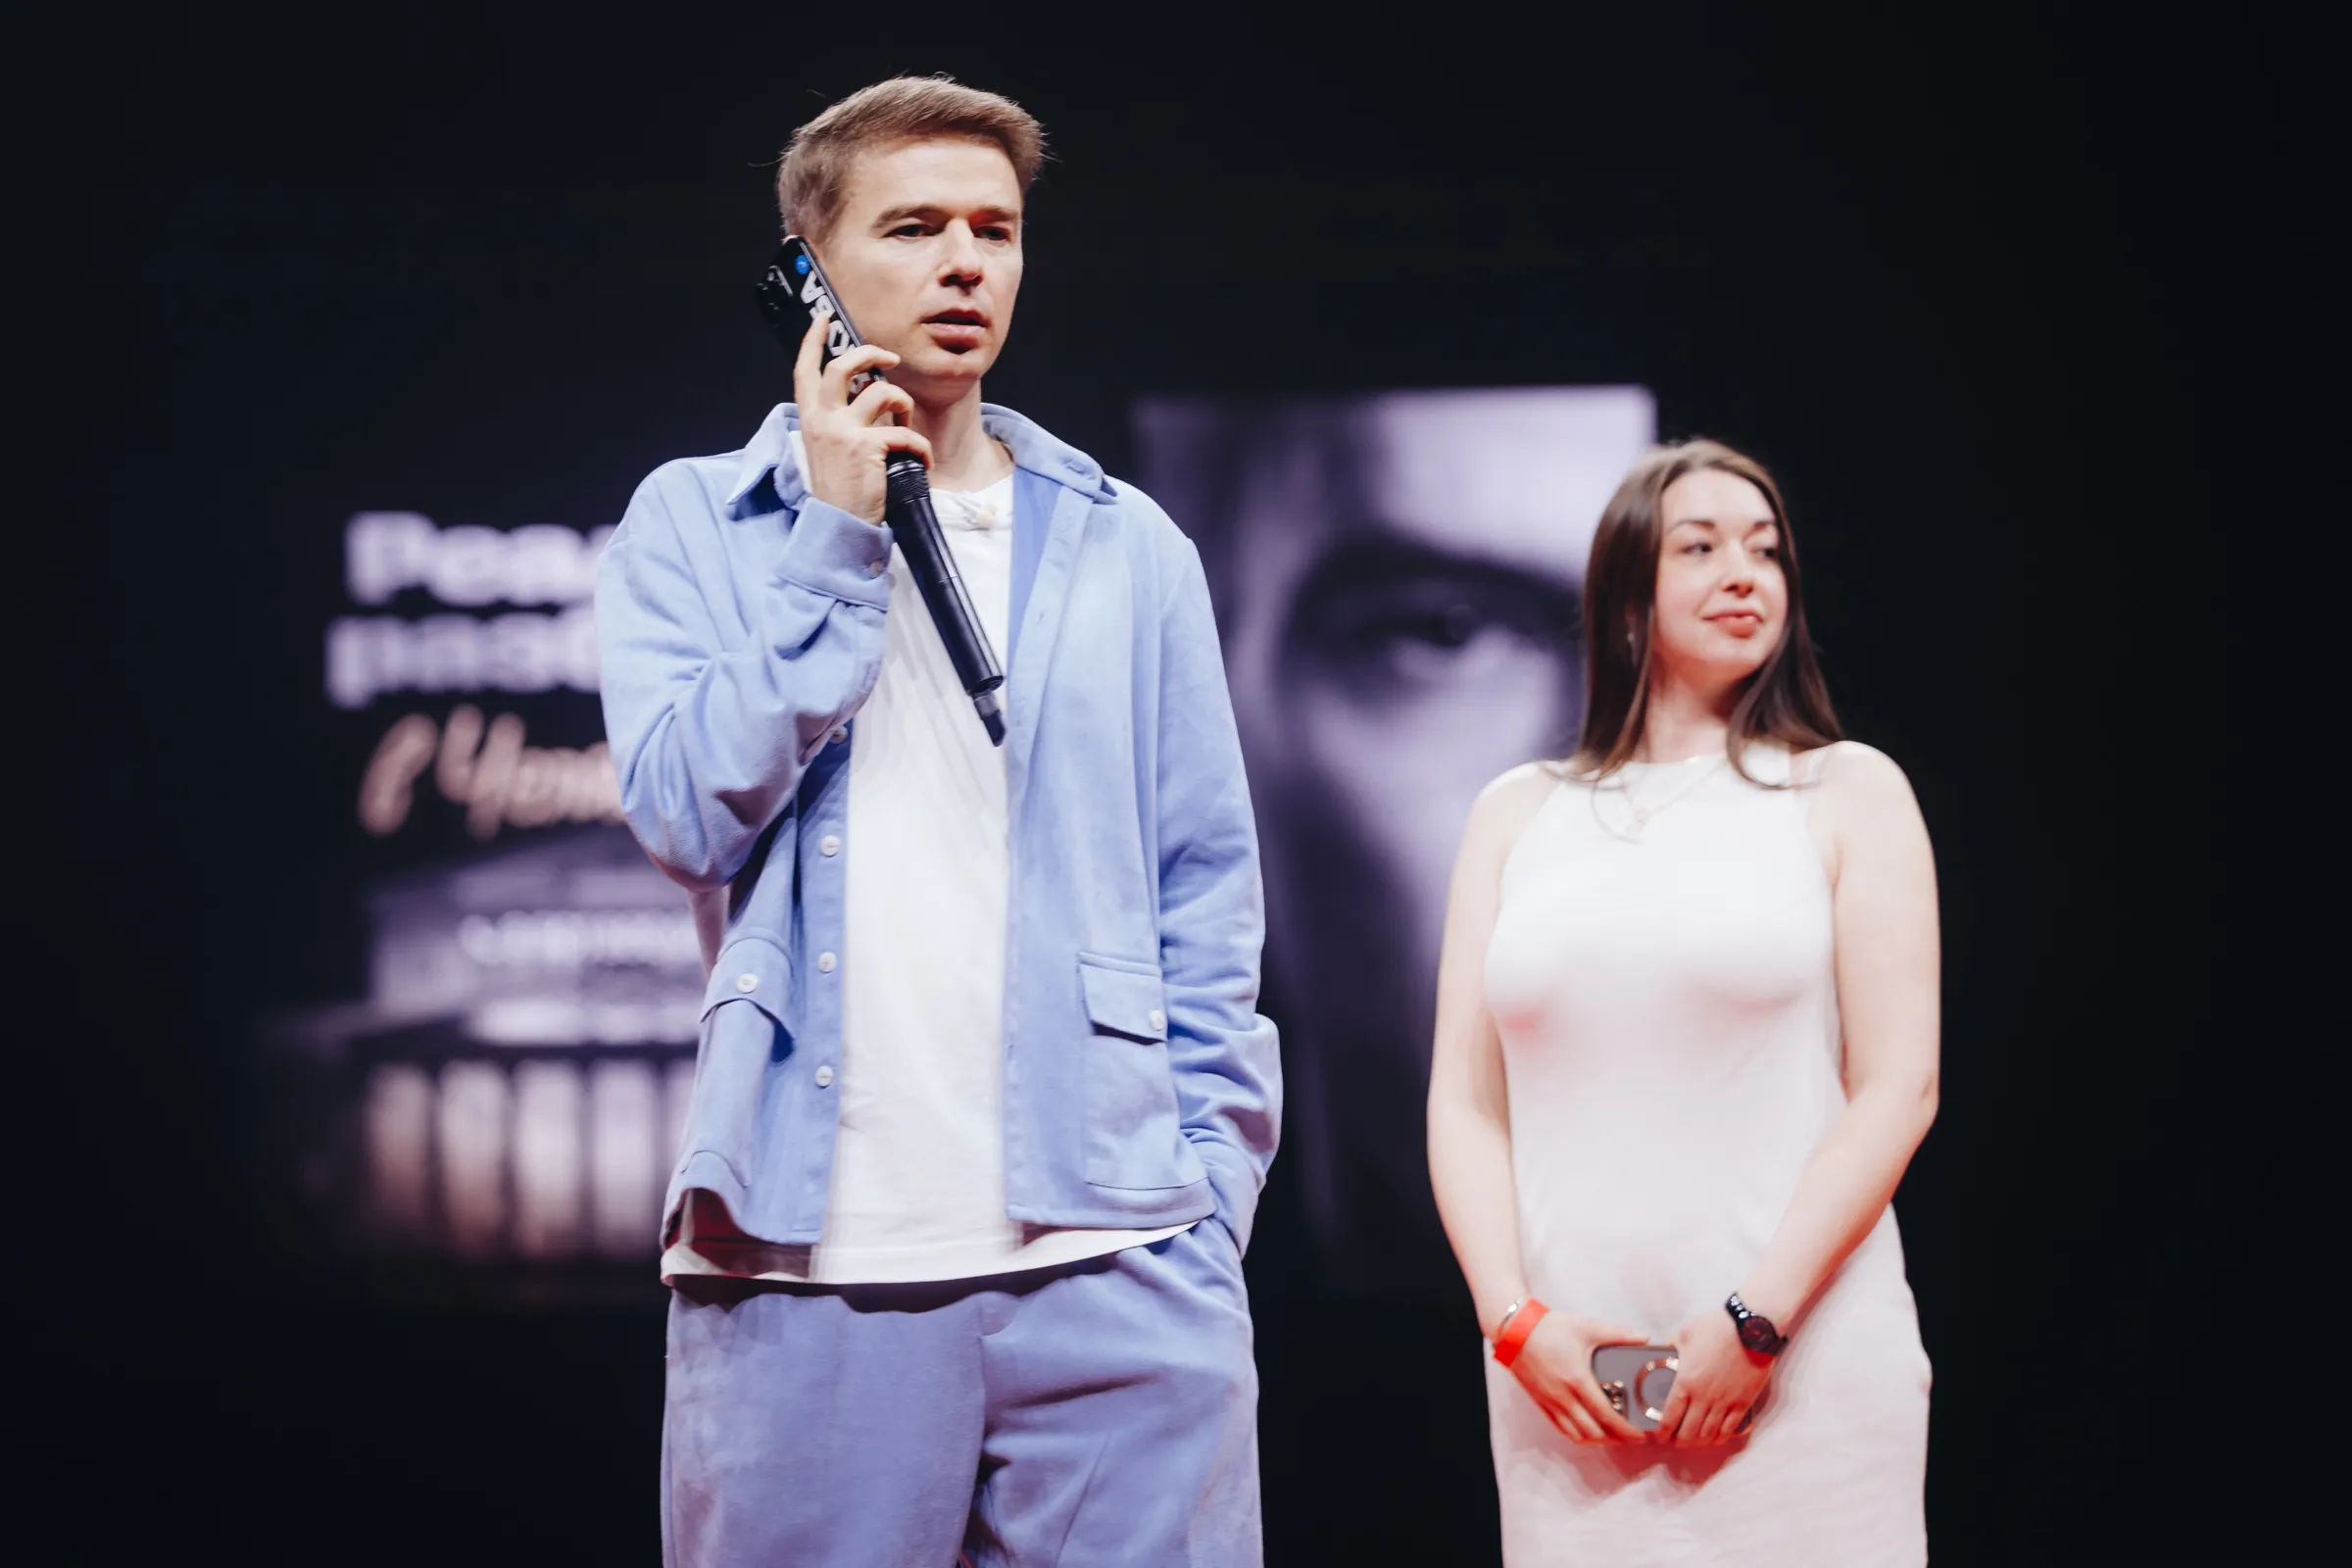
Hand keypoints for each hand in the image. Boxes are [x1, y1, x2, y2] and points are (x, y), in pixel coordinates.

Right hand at [792, 309, 932, 521]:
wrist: (840, 526)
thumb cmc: (841, 490)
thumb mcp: (828, 450)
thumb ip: (838, 422)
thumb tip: (865, 397)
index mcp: (810, 419)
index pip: (804, 371)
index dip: (813, 342)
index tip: (823, 319)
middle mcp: (821, 420)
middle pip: (842, 367)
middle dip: (870, 354)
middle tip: (891, 359)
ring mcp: (842, 432)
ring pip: (882, 393)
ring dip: (904, 404)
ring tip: (908, 424)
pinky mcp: (866, 447)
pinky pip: (906, 432)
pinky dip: (921, 446)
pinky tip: (922, 461)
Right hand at [1505, 1312, 1650, 1444]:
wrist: (1515, 1330)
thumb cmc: (1550, 1328)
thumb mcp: (1587, 1328)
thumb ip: (1618, 1334)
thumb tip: (1644, 1338)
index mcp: (1578, 1381)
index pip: (1607, 1416)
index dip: (1626, 1431)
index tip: (1640, 1436)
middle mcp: (1564, 1397)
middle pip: (1594, 1433)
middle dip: (1616, 1439)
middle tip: (1630, 1436)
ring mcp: (1551, 1403)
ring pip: (1576, 1435)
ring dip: (1597, 1440)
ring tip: (1611, 1435)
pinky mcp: (1541, 1403)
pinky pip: (1561, 1429)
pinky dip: (1577, 1435)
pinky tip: (1587, 1429)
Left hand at [1653, 1305, 1772, 1445]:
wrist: (1751, 1329)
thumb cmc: (1716, 1328)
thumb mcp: (1684, 1334)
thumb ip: (1670, 1348)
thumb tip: (1662, 1352)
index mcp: (1686, 1381)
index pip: (1670, 1416)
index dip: (1662, 1432)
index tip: (1659, 1436)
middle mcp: (1704, 1397)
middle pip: (1689, 1432)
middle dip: (1679, 1441)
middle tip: (1674, 1441)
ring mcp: (1725, 1402)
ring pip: (1709, 1434)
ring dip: (1699, 1443)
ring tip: (1693, 1442)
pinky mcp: (1743, 1403)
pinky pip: (1730, 1428)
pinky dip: (1721, 1438)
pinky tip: (1715, 1438)